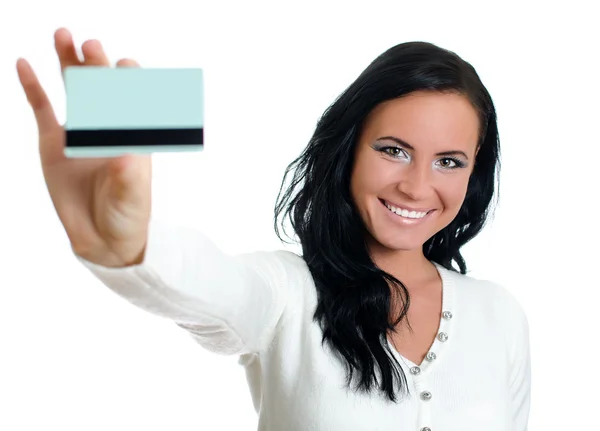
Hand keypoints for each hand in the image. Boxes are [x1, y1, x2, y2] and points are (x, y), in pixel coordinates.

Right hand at [17, 28, 151, 266]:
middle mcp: (108, 130)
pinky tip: (25, 65)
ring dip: (69, 63)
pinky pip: (42, 111)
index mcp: (133, 138)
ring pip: (74, 91)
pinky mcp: (54, 145)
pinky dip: (34, 88)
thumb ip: (129, 178)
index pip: (134, 101)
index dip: (131, 82)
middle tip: (91, 45)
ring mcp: (80, 135)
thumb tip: (127, 156)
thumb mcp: (131, 199)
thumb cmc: (128, 217)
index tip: (126, 66)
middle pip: (103, 89)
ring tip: (63, 35)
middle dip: (98, 66)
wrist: (103, 241)